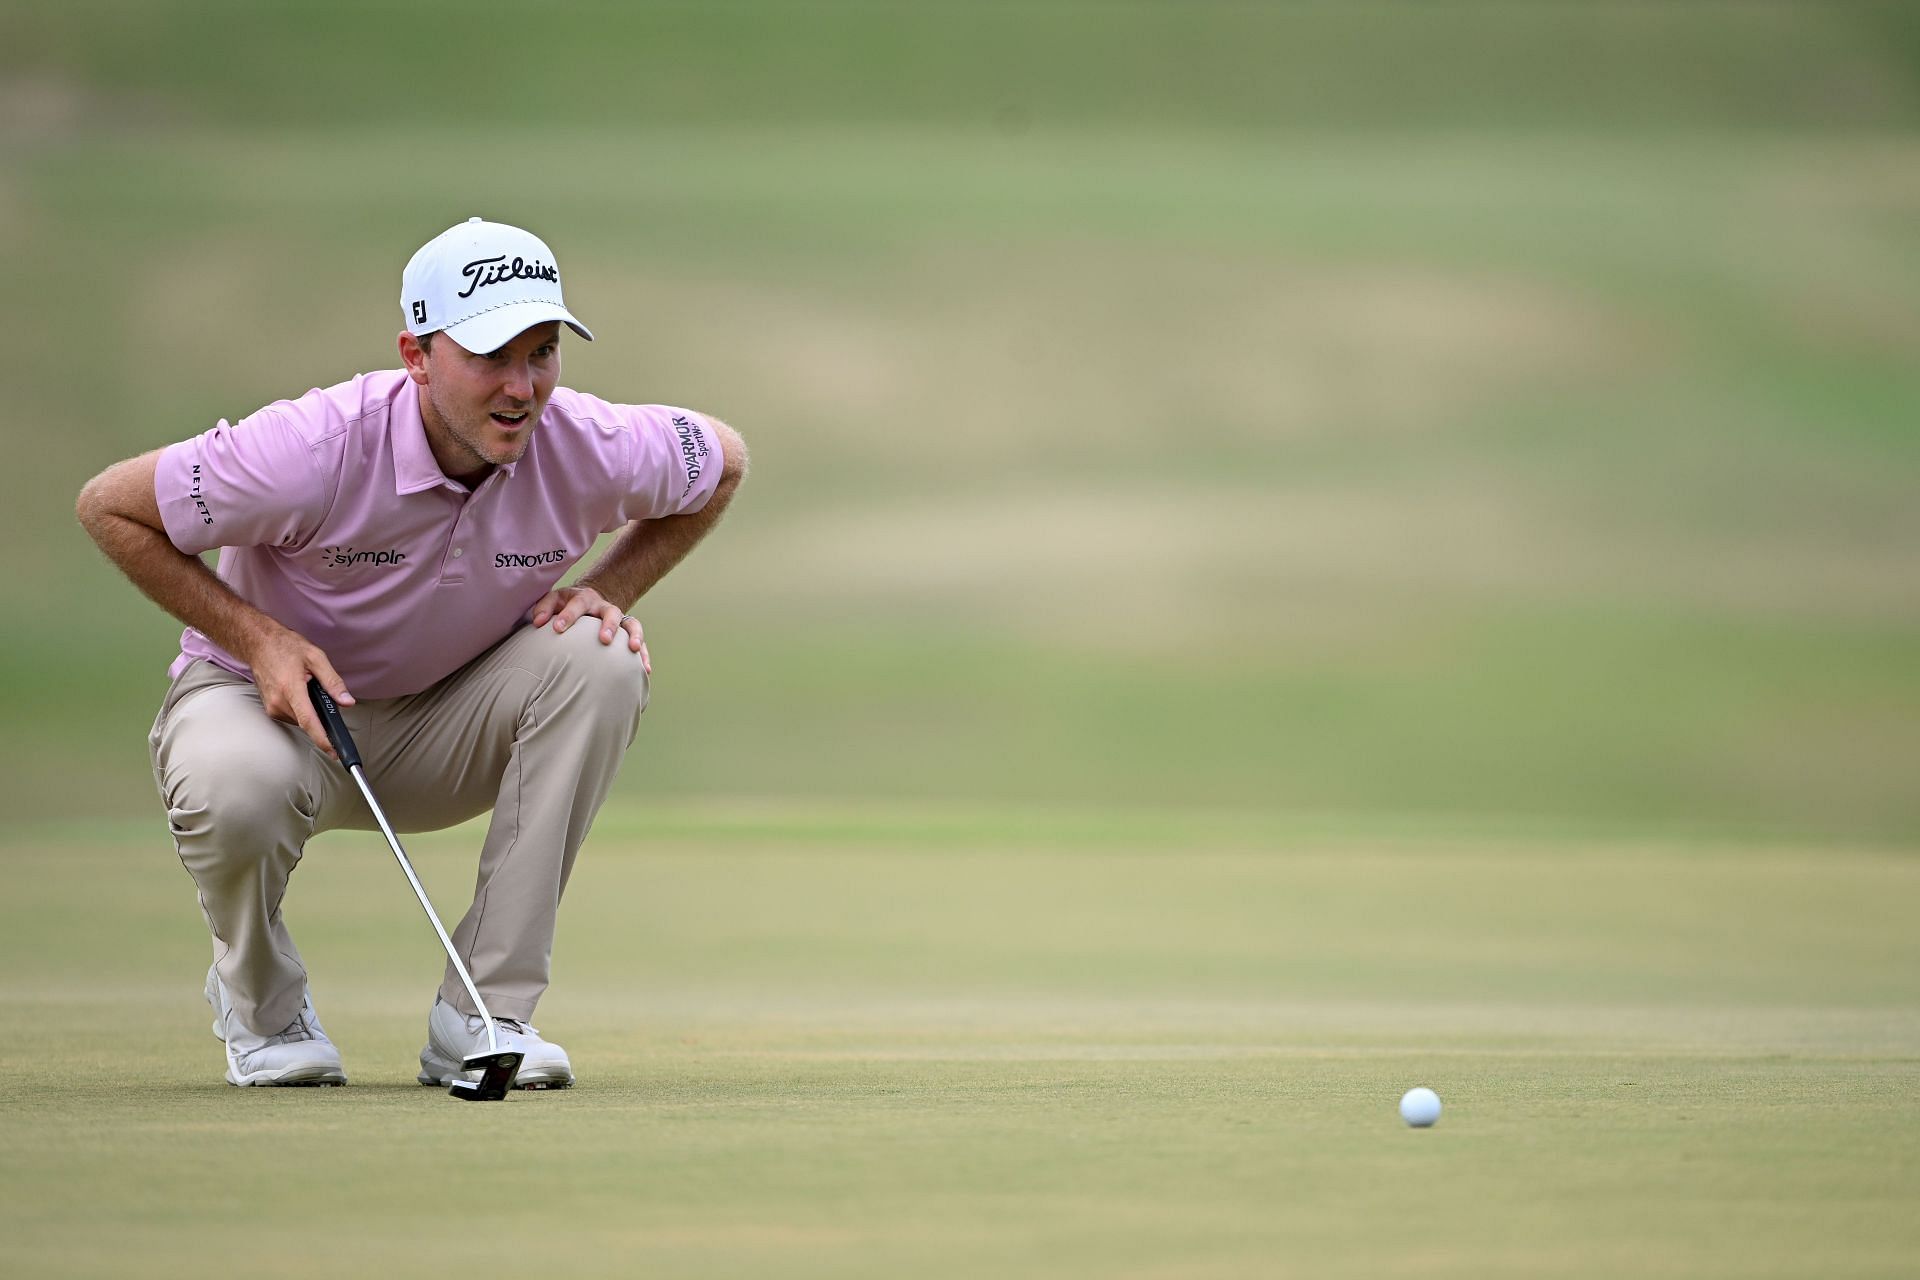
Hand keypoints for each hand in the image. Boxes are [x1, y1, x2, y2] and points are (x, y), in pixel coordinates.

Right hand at [239, 624, 353, 760]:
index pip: (309, 721)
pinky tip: (300, 692)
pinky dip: (301, 708)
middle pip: (307, 722)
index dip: (323, 739)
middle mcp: (278, 702)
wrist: (258, 643)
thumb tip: (347, 702)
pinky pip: (292, 716)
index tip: (334, 752)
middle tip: (321, 692)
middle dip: (320, 714)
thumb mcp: (316, 657)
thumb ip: (333, 682)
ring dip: (310, 710)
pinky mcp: (270, 708)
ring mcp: (272, 707)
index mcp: (291, 689)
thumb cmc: (286, 647)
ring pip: (300, 720)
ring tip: (307, 687)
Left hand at [527, 584, 649, 673]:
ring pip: (631, 624)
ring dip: (634, 636)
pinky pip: (641, 642)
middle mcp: (604, 607)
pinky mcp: (627, 632)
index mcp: (584, 598)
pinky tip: (645, 670)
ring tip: (634, 649)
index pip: (577, 604)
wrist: (588, 600)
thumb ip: (543, 608)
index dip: (568, 615)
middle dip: (608, 625)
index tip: (557, 628)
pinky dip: (644, 655)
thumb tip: (537, 622)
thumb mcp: (553, 600)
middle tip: (604, 639)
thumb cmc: (566, 604)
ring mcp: (619, 619)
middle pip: (610, 612)